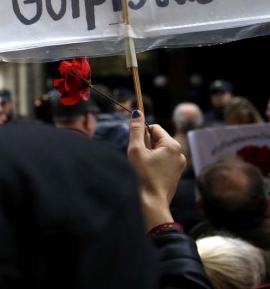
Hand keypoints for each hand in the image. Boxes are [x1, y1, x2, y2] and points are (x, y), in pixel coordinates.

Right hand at [127, 110, 185, 230]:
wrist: (152, 203)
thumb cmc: (142, 176)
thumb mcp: (136, 150)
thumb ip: (136, 129)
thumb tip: (138, 112)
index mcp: (173, 145)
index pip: (154, 128)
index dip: (142, 135)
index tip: (137, 147)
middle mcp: (180, 153)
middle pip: (157, 139)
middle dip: (146, 146)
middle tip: (140, 160)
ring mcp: (179, 165)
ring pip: (159, 151)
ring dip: (149, 156)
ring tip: (144, 169)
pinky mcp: (176, 174)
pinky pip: (163, 161)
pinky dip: (154, 164)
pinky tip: (149, 175)